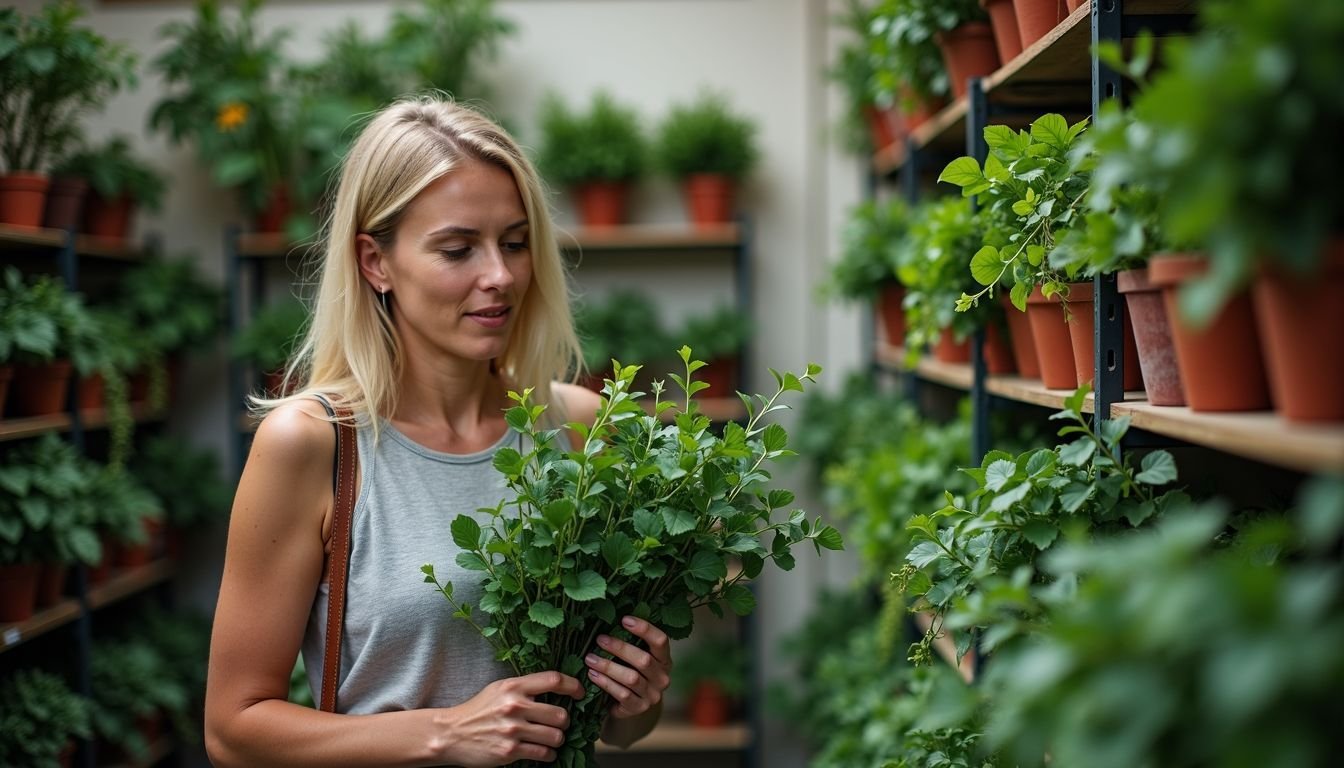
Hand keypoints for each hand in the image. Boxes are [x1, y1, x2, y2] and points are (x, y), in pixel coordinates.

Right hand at [439, 671, 583, 765]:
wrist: (451, 733)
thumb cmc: (477, 710)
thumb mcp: (499, 690)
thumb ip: (524, 688)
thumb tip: (555, 688)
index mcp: (514, 686)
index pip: (554, 680)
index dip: (573, 686)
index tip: (580, 693)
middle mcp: (515, 706)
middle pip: (561, 714)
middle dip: (565, 722)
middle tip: (560, 724)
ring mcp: (512, 730)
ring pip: (556, 736)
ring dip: (558, 740)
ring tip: (552, 739)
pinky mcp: (509, 751)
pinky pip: (543, 753)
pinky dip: (549, 754)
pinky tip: (544, 752)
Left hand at [584, 615, 672, 719]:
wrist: (632, 705)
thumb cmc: (631, 671)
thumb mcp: (635, 657)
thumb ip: (630, 642)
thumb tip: (609, 616)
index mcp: (665, 659)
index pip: (661, 641)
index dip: (645, 629)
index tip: (624, 619)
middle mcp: (663, 677)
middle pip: (644, 660)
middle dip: (620, 648)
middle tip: (599, 639)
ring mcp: (653, 695)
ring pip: (632, 678)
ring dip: (608, 666)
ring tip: (590, 658)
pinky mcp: (639, 708)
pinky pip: (622, 694)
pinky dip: (606, 684)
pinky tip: (593, 675)